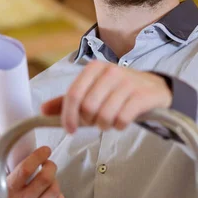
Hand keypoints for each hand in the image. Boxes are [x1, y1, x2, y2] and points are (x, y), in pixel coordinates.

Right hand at [0, 137, 65, 197]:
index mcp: (6, 192)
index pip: (27, 168)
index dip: (39, 155)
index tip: (45, 150)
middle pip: (46, 178)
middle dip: (50, 166)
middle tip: (47, 163)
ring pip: (55, 190)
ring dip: (54, 181)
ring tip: (46, 179)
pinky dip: (58, 197)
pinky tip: (49, 195)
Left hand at [41, 60, 171, 132]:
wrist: (154, 88)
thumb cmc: (118, 90)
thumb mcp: (93, 89)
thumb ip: (68, 100)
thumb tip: (42, 109)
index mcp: (94, 68)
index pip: (73, 94)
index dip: (68, 115)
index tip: (69, 129)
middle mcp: (110, 72)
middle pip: (88, 107)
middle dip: (89, 121)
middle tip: (96, 122)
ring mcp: (128, 82)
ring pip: (105, 115)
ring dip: (105, 125)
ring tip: (110, 121)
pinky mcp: (142, 95)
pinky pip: (122, 118)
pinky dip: (119, 125)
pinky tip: (122, 121)